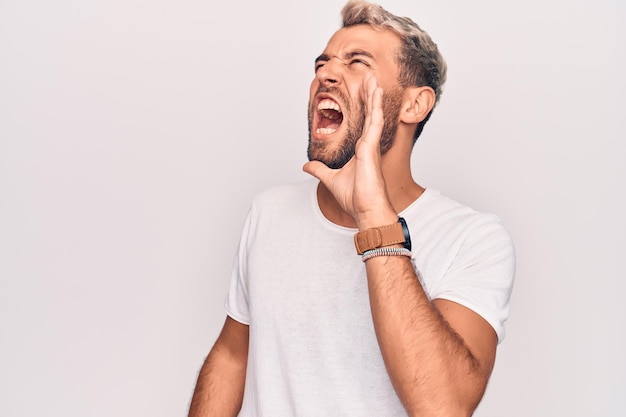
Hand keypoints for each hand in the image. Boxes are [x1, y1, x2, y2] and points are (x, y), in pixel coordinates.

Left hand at [303, 74, 395, 228]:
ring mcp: (371, 145)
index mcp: (361, 150)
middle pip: (369, 114)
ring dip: (373, 95)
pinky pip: (375, 122)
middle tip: (369, 76)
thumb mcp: (330, 179)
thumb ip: (319, 170)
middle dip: (369, 94)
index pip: (362, 122)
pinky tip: (377, 92)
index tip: (363, 90)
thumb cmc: (355, 198)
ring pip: (374, 114)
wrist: (366, 210)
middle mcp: (368, 145)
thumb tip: (306, 166)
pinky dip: (376, 106)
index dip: (363, 105)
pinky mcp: (372, 147)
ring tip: (373, 77)